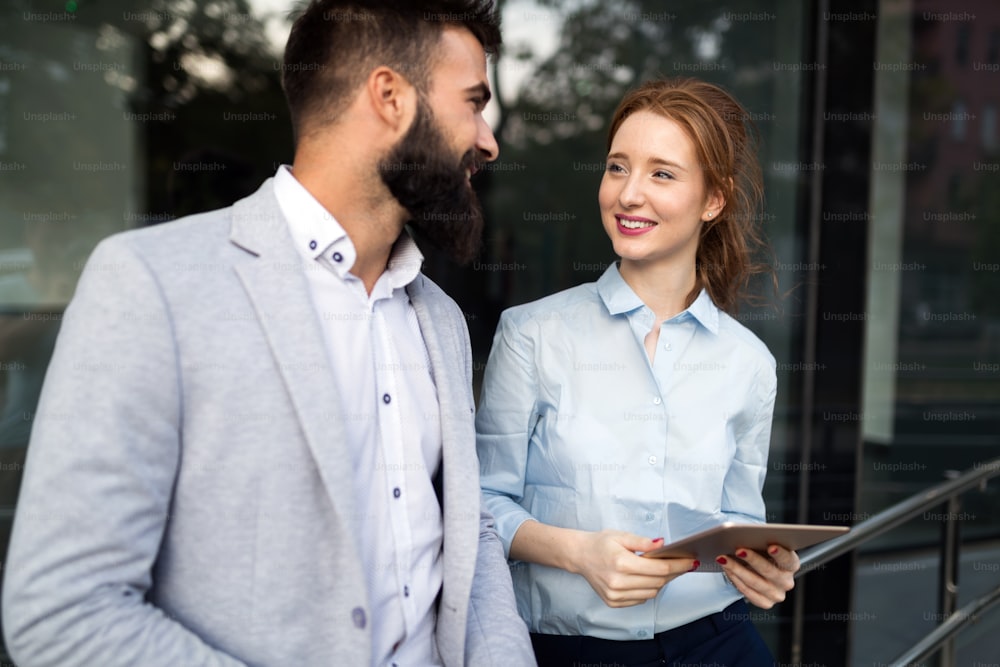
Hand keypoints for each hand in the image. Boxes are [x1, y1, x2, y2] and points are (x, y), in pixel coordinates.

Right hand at [571, 530, 697, 607]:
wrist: (579, 555)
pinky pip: (640, 599)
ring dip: (662, 582)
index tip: (691, 561)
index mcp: (621, 563)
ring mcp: (615, 595)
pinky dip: (648, 590)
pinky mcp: (613, 602)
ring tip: (667, 571)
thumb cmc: (601, 543)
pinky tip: (649, 579)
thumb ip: (643, 542)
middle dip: (674, 573)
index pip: (659, 568)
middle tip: (684, 565)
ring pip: (651, 593)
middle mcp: (618, 582)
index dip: (678, 565)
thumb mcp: (621, 536)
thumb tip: (663, 545)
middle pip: (658, 582)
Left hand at [716, 544, 798, 608]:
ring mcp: (776, 594)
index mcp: (792, 565)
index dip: (780, 553)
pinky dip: (735, 579)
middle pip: (769, 571)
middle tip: (738, 550)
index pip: (788, 559)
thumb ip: (761, 542)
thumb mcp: (765, 546)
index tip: (771, 547)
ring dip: (737, 569)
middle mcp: (786, 582)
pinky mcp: (765, 603)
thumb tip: (747, 536)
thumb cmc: (762, 554)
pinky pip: (747, 591)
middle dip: (752, 559)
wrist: (759, 571)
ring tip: (724, 558)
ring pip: (754, 582)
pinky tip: (727, 569)